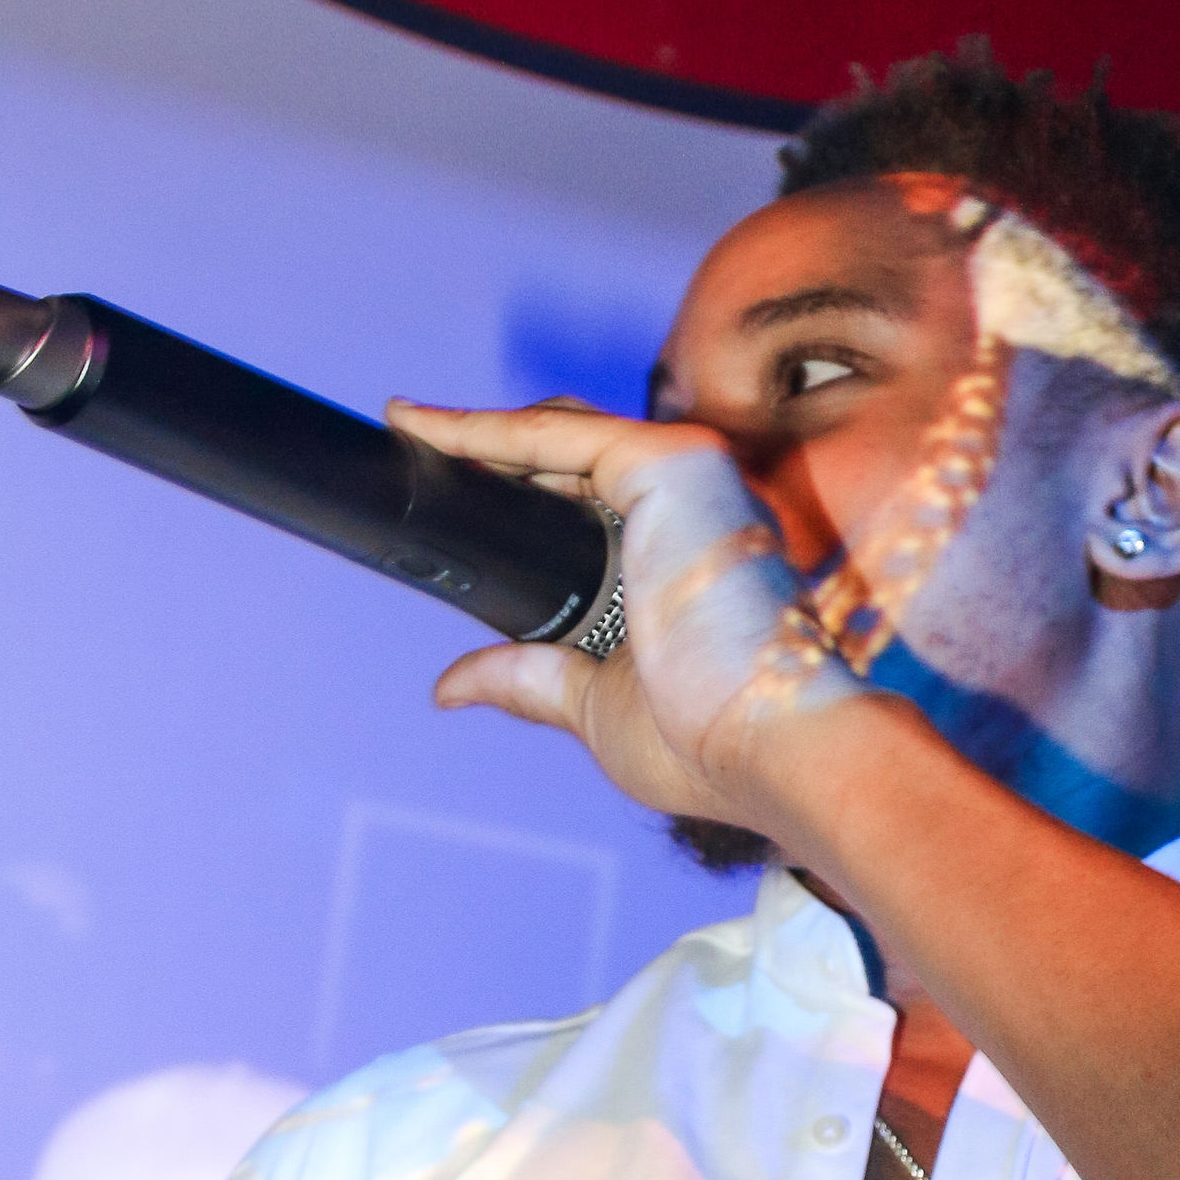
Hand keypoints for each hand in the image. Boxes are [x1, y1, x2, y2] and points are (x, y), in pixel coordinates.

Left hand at [387, 398, 862, 824]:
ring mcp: (687, 478)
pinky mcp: (671, 462)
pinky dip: (486, 431)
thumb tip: (452, 684)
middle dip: (492, 454)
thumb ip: (532, 680)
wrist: (773, 750)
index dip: (518, 492)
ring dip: (479, 432)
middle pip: (574, 457)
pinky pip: (556, 435)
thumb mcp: (595, 707)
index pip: (590, 503)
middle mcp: (691, 508)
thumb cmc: (710, 745)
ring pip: (564, 433)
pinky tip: (427, 431)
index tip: (450, 493)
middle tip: (413, 449)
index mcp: (681, 559)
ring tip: (407, 429)